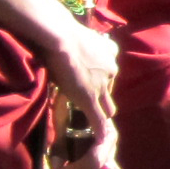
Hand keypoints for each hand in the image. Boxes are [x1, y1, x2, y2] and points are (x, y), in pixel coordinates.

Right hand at [43, 20, 118, 161]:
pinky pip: (98, 118)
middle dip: (100, 96)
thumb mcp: (75, 32)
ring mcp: (101, 85)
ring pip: (106, 105)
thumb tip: (59, 34)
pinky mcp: (90, 98)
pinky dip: (99, 128)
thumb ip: (75, 40)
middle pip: (109, 89)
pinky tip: (101, 139)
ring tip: (95, 123)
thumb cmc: (60, 29)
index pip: (107, 70)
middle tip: (89, 101)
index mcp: (109, 52)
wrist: (60, 36)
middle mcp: (110, 68)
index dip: (98, 78)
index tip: (89, 81)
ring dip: (99, 112)